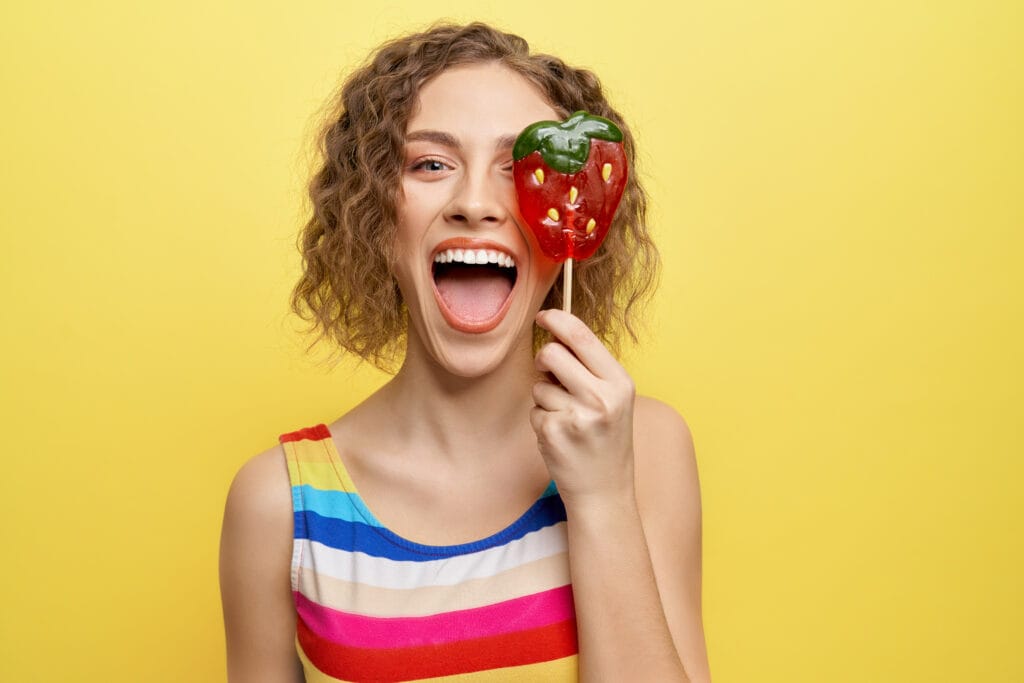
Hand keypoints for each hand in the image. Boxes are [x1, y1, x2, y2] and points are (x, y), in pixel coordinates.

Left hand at [530, 308, 636, 508]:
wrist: (605, 491)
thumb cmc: (607, 439)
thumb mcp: (614, 399)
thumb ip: (590, 367)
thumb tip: (556, 332)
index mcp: (619, 382)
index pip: (581, 336)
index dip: (556, 319)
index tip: (542, 316)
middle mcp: (601, 397)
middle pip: (551, 354)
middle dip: (544, 361)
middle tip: (551, 376)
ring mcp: (576, 416)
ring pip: (538, 385)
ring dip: (545, 398)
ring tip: (566, 418)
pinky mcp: (553, 433)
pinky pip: (534, 410)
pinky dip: (542, 420)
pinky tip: (560, 436)